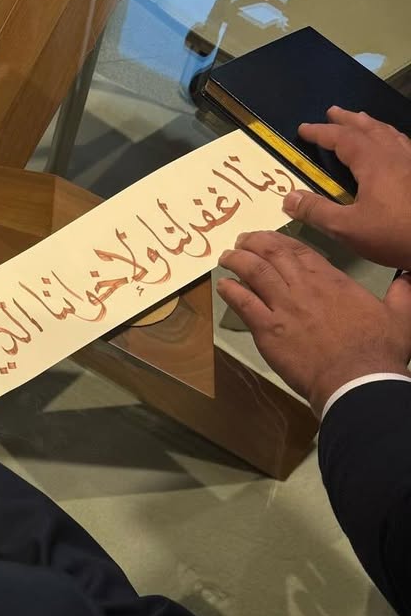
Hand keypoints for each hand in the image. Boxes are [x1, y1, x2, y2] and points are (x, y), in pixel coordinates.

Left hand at [218, 231, 410, 415]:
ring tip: (226, 257)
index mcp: (333, 280)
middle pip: (274, 255)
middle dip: (255, 243)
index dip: (282, 241)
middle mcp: (305, 287)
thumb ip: (402, 293)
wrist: (356, 378)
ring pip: (255, 273)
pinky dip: (231, 292)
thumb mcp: (400, 314)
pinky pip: (244, 304)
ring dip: (238, 261)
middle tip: (242, 240)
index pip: (302, 251)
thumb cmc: (378, 349)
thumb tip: (408, 278)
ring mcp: (284, 307)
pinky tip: (222, 285)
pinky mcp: (268, 330)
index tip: (270, 238)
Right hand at [283, 107, 410, 269]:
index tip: (303, 129)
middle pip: (369, 128)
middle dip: (348, 119)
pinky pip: (403, 144)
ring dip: (370, 125)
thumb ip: (317, 211)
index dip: (321, 132)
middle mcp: (394, 154)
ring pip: (389, 133)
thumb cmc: (393, 234)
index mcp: (373, 162)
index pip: (342, 138)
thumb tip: (289, 198)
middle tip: (332, 112)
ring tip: (360, 121)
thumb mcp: (347, 228)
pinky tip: (391, 146)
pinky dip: (389, 137)